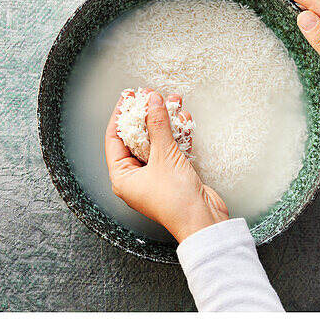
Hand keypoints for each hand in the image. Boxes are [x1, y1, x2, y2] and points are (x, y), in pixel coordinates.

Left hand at [105, 90, 228, 242]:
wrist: (204, 222)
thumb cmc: (177, 202)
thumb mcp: (165, 157)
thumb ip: (158, 126)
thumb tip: (152, 102)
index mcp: (122, 177)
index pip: (114, 138)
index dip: (121, 115)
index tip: (130, 97)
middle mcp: (136, 178)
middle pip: (136, 138)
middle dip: (147, 116)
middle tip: (152, 97)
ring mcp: (156, 177)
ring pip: (157, 143)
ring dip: (166, 123)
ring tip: (173, 103)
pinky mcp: (174, 177)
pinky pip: (171, 151)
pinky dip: (177, 137)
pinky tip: (184, 121)